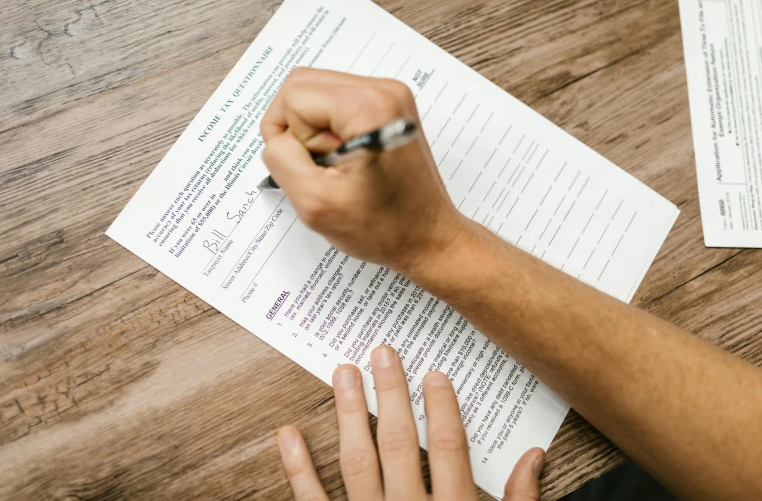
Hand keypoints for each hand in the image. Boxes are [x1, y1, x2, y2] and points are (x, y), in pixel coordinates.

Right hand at [260, 68, 467, 276]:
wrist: (428, 238)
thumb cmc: (384, 228)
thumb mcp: (315, 202)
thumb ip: (281, 159)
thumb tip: (277, 137)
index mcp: (369, 107)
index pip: (293, 96)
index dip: (289, 137)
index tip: (316, 169)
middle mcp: (384, 90)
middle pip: (303, 85)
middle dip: (299, 130)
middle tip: (324, 167)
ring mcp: (389, 95)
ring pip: (317, 94)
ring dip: (314, 132)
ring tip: (339, 166)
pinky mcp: (388, 106)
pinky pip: (335, 104)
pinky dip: (330, 132)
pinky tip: (349, 161)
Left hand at [276, 345, 544, 499]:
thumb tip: (535, 455)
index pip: (451, 450)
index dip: (443, 408)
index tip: (434, 372)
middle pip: (400, 445)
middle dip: (391, 395)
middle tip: (382, 354)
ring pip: (357, 463)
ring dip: (348, 415)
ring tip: (342, 373)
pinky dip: (298, 469)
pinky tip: (288, 433)